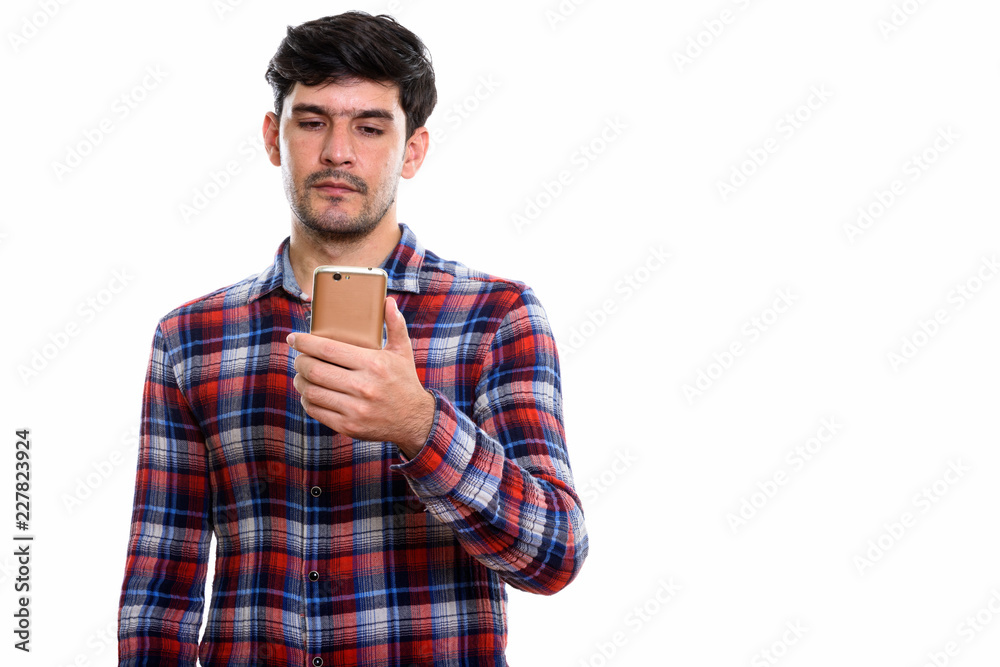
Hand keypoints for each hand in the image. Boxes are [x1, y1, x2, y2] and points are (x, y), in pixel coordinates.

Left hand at [288, 297, 434, 457]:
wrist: (415, 420)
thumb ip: (395, 324)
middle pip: (314, 370)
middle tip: (298, 358)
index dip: (305, 342)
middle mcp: (363, 386)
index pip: (328, 349)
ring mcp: (355, 409)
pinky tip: (310, 393)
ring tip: (301, 375)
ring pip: (311, 391)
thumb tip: (388, 301)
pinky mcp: (349, 426)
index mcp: (373, 363)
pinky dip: (307, 401)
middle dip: (299, 361)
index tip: (294, 338)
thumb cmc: (404, 381)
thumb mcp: (403, 351)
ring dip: (300, 381)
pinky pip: (316, 411)